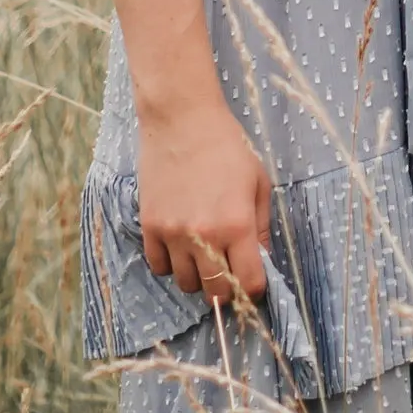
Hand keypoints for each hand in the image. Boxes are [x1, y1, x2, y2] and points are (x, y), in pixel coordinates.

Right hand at [137, 89, 272, 304]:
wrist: (182, 119)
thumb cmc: (227, 146)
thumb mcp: (258, 182)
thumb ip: (262, 227)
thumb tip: (263, 261)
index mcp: (237, 225)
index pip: (248, 282)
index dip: (254, 289)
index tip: (254, 281)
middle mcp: (205, 236)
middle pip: (215, 292)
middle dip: (226, 289)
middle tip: (229, 271)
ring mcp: (173, 233)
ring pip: (186, 283)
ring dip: (198, 275)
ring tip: (203, 253)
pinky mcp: (150, 226)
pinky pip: (159, 266)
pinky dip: (171, 263)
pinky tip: (180, 245)